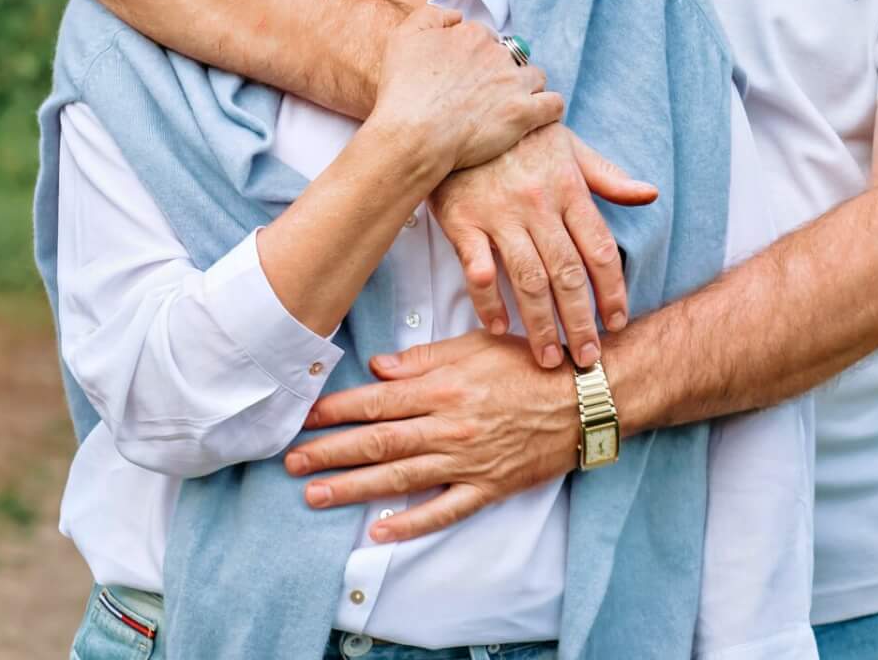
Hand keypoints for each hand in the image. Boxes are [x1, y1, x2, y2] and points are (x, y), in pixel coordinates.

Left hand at [283, 331, 579, 540]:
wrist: (587, 398)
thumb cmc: (533, 365)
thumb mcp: (479, 345)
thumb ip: (426, 357)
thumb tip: (378, 368)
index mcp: (445, 386)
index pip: (378, 401)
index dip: (337, 411)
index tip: (305, 418)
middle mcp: (450, 425)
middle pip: (379, 442)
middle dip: (330, 452)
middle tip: (291, 462)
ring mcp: (468, 460)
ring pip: (401, 478)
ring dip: (354, 487)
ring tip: (315, 494)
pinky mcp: (489, 486)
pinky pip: (445, 509)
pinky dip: (412, 524)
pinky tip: (380, 531)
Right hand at [366, 5, 564, 173]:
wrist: (412, 134)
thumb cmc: (402, 90)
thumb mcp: (403, 37)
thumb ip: (432, 15)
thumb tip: (458, 16)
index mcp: (472, 35)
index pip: (486, 38)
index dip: (475, 56)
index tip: (464, 76)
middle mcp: (497, 54)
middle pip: (512, 56)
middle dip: (501, 72)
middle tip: (482, 95)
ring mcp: (514, 83)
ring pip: (536, 77)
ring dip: (527, 88)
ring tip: (509, 106)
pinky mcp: (524, 113)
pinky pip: (554, 104)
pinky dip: (549, 108)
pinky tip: (537, 116)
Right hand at [431, 126, 656, 370]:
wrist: (462, 113)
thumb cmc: (521, 136)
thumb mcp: (571, 148)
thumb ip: (608, 177)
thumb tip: (650, 195)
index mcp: (570, 189)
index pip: (600, 250)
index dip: (612, 291)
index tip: (617, 323)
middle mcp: (539, 205)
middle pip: (567, 274)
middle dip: (580, 322)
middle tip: (587, 359)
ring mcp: (500, 215)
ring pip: (527, 279)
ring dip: (539, 324)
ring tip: (547, 358)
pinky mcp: (463, 221)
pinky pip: (477, 269)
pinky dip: (487, 301)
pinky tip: (497, 327)